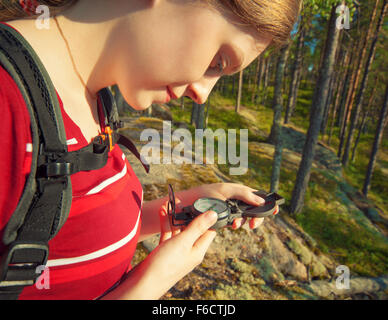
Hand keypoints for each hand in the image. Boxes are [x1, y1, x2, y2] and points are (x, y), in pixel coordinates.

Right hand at [101, 202, 216, 299]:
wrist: (142, 283)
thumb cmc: (164, 265)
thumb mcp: (183, 242)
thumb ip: (198, 227)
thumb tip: (214, 214)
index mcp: (198, 250)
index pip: (209, 231)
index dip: (208, 217)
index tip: (203, 204)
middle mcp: (189, 251)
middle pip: (193, 228)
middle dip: (188, 214)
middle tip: (183, 201)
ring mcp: (177, 252)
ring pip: (179, 230)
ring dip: (175, 217)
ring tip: (171, 203)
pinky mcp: (165, 252)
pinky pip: (168, 234)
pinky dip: (165, 223)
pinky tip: (161, 212)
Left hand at [190, 183, 275, 229]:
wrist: (186, 204)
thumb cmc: (205, 193)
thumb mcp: (226, 191)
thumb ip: (244, 195)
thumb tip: (260, 201)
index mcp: (238, 191)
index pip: (257, 196)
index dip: (267, 203)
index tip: (276, 210)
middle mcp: (236, 200)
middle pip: (253, 209)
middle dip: (256, 217)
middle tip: (253, 225)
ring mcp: (230, 210)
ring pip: (244, 217)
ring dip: (244, 221)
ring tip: (237, 224)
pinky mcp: (224, 218)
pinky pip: (235, 221)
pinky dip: (236, 223)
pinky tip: (232, 225)